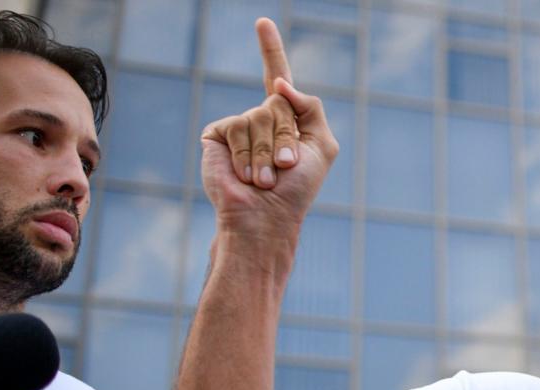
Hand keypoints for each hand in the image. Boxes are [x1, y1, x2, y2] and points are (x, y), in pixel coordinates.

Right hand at [200, 18, 338, 250]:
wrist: (267, 217)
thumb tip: (279, 84)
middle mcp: (259, 119)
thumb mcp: (322, 146)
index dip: (271, 50)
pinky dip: (247, 154)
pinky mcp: (217, 135)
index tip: (262, 22)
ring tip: (264, 178)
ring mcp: (237, 126)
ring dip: (267, 153)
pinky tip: (246, 176)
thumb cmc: (296, 189)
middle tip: (284, 167)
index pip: (277, 78)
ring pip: (259, 117)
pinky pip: (237, 127)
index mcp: (285, 120)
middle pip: (278, 103)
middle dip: (287, 137)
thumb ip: (311, 108)